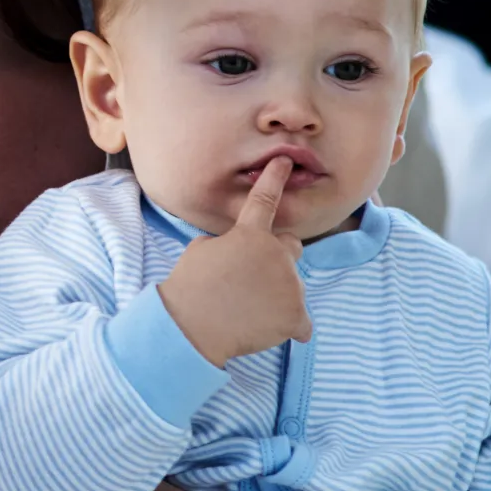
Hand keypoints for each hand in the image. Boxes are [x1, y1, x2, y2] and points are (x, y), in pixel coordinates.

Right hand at [157, 158, 311, 366]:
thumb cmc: (189, 287)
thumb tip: (236, 250)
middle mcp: (276, 255)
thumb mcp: (200, 251)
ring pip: (293, 286)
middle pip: (292, 247)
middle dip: (277, 258)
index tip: (285, 162)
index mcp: (250, 235)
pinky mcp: (296, 315)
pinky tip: (265, 328)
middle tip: (252, 278)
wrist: (191, 326)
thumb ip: (227, 243)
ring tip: (247, 310)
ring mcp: (290, 286)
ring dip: (277, 295)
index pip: (265, 200)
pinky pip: (301, 322)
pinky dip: (288, 326)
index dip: (275, 179)